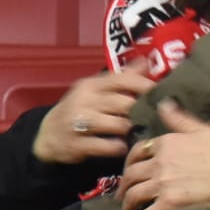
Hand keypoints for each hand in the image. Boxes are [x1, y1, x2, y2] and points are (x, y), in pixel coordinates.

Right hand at [32, 67, 156, 164]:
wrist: (47, 135)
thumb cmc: (80, 109)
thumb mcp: (95, 90)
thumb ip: (121, 78)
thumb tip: (146, 61)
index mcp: (91, 85)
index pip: (122, 79)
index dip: (144, 85)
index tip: (162, 92)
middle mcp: (84, 101)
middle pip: (124, 103)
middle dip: (140, 111)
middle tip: (152, 116)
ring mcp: (78, 123)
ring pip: (118, 125)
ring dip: (131, 130)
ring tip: (137, 131)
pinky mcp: (77, 144)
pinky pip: (108, 146)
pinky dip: (119, 147)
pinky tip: (122, 146)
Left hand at [120, 99, 209, 209]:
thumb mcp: (203, 129)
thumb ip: (179, 118)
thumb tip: (162, 104)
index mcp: (166, 143)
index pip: (137, 151)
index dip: (130, 162)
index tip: (130, 170)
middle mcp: (160, 162)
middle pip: (131, 175)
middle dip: (124, 186)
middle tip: (123, 195)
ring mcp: (163, 184)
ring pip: (134, 195)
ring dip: (127, 205)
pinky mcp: (170, 204)